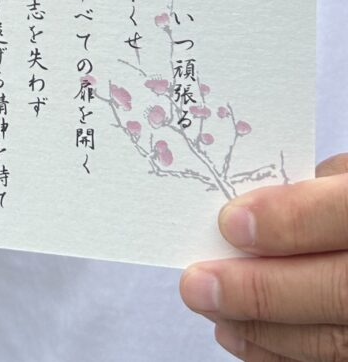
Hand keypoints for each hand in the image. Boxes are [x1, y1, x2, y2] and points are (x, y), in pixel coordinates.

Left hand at [180, 153, 347, 360]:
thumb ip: (327, 186)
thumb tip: (264, 210)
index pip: (347, 216)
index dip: (290, 221)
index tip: (231, 222)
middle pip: (341, 291)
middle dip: (262, 292)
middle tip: (198, 285)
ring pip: (339, 342)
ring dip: (265, 329)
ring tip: (210, 309)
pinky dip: (283, 353)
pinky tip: (239, 335)